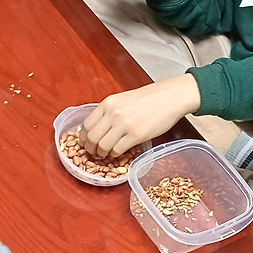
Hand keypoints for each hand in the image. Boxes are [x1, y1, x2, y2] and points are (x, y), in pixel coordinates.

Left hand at [77, 75, 200, 158]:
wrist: (169, 97)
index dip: (83, 138)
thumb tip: (96, 127)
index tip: (85, 143)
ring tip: (105, 154)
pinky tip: (117, 153)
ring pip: (103, 146)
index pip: (86, 125)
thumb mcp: (122, 99)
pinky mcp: (136, 135)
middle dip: (90, 149)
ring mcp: (124, 125)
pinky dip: (114, 155)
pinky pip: (117, 150)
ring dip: (102, 153)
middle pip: (92, 138)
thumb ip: (109, 112)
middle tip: (93, 152)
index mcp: (108, 103)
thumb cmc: (149, 98)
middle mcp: (113, 113)